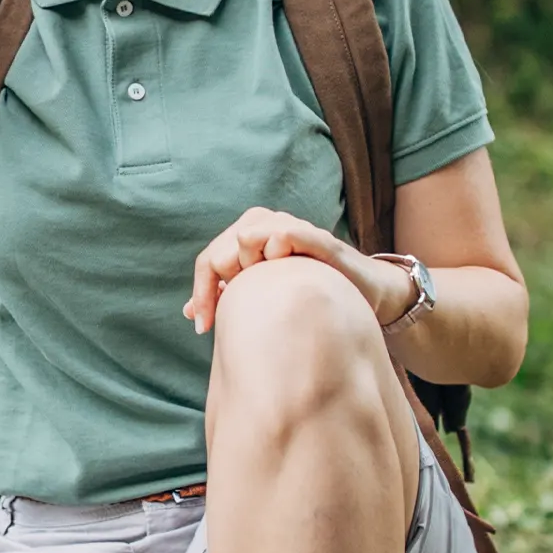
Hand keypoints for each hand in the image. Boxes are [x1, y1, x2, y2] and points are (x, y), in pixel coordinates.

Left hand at [183, 206, 413, 335]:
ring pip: (248, 235)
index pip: (208, 261)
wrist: (363, 291)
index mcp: (249, 237)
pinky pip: (290, 234)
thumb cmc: (309, 291)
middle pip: (222, 250)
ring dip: (246, 265)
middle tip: (230, 315)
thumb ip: (229, 297)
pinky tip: (279, 263)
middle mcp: (267, 225)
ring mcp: (294, 229)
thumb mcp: (263, 296)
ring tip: (258, 292)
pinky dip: (280, 246)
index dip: (201, 293)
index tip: (202, 327)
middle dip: (220, 284)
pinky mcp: (321, 241)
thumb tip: (190, 312)